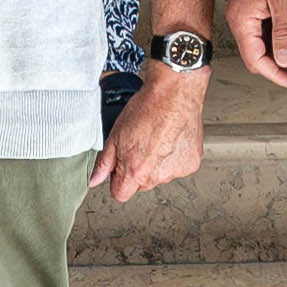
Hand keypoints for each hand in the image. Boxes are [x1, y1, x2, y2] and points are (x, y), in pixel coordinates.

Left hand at [92, 63, 207, 200]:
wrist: (174, 93)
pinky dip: (174, 157)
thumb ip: (104, 162)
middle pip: (141, 185)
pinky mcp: (191, 163)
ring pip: (161, 176)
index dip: (117, 181)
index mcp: (136, 171)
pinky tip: (170, 139)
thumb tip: (95, 180)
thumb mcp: (116, 134)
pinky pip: (177, 167)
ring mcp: (177, 171)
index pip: (121, 194)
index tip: (120, 168)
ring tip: (157, 139)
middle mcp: (158, 176)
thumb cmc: (147, 108)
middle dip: (138, 171)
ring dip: (157, 164)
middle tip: (140, 146)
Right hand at [226, 0, 286, 91]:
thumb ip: (284, 34)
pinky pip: (262, 34)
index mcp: (242, 21)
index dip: (275, 75)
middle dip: (279, 62)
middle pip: (256, 56)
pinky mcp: (251, 11)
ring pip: (260, 46)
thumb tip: (284, 61)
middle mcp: (239, 21)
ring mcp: (244, 16)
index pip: (255, 61)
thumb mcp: (285, 2)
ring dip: (280, 50)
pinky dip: (277, 38)